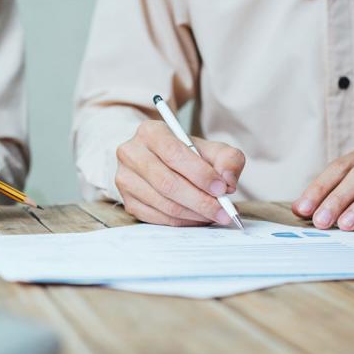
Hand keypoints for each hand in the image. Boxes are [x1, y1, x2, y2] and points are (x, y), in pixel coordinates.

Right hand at [115, 120, 244, 225]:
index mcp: (150, 132)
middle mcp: (131, 154)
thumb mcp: (211, 148)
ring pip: (163, 204)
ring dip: (194, 214)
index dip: (200, 174)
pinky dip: (183, 222)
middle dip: (200, 201)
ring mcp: (126, 179)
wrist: (161, 161)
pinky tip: (199, 219)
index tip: (222, 188)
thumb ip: (227, 159)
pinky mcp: (128, 201)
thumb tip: (228, 181)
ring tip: (216, 215)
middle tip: (224, 211)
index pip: (174, 154)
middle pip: (167, 183)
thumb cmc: (187, 154)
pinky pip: (158, 218)